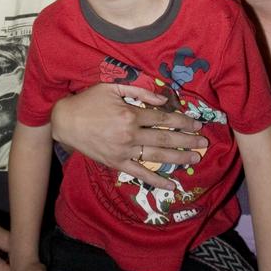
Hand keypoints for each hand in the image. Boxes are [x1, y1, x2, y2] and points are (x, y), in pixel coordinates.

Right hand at [51, 82, 207, 188]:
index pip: (163, 119)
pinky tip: (172, 184)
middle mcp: (130, 135)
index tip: (197, 123)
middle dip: (187, 140)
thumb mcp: (112, 87)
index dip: (182, 121)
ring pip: (156, 156)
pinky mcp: (117, 164)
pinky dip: (156, 180)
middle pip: (165, 138)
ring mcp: (124, 152)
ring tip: (195, 158)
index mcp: (130, 115)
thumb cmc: (89, 101)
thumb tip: (162, 98)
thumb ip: (138, 90)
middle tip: (204, 142)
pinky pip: (140, 174)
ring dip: (178, 158)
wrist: (66, 122)